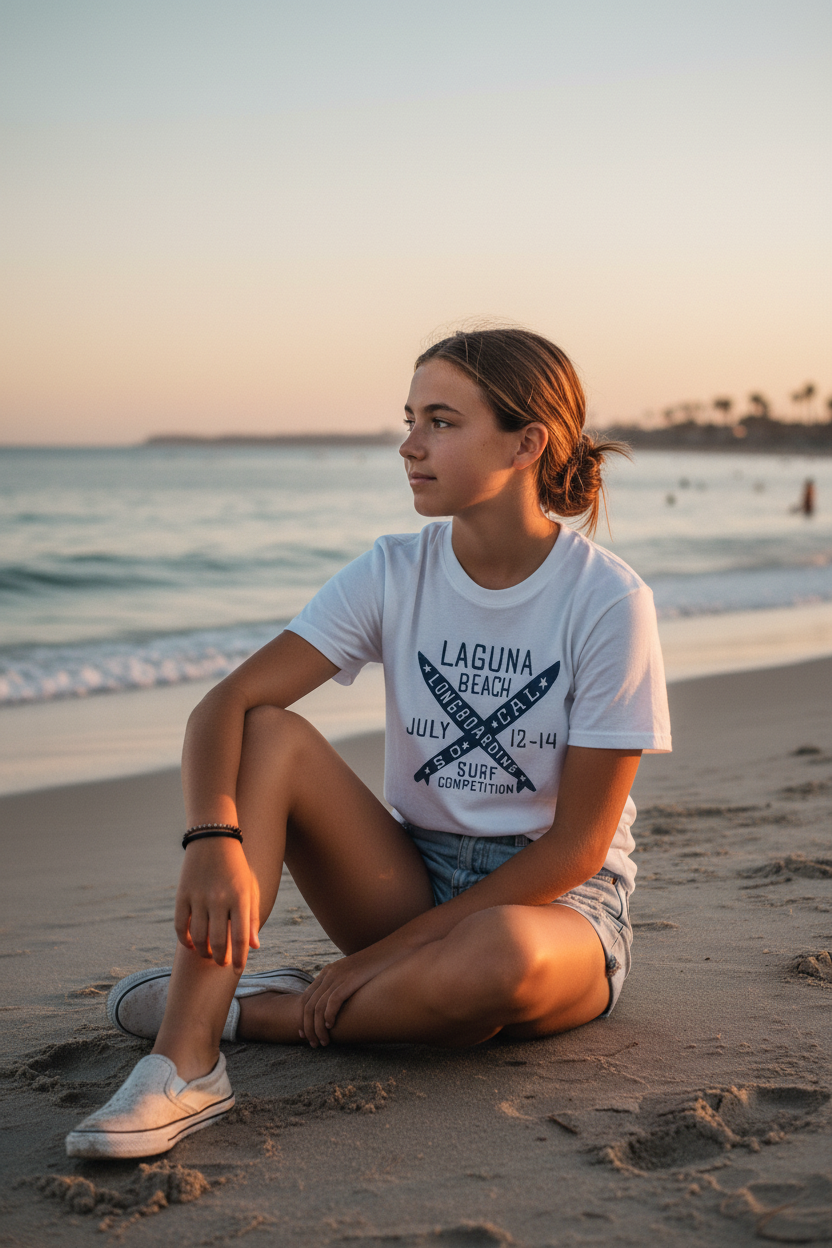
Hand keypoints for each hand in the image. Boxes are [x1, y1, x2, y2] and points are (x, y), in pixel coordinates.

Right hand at [174, 838, 260, 972]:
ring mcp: (199, 897)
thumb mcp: (251, 889)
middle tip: (222, 963)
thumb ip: (252, 918)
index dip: (239, 958)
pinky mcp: (182, 894)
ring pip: (198, 937)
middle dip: (221, 958)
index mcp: (240, 897)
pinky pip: (180, 926)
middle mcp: (219, 899)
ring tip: (209, 954)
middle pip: (218, 941)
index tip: (238, 970)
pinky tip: (191, 944)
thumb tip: (254, 947)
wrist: (214, 839)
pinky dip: (184, 940)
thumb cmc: (236, 868)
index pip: (240, 937)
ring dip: (203, 952)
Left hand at [298, 940, 407, 1046]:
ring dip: (318, 1028)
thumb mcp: (354, 976)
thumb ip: (344, 988)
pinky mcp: (351, 979)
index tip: (304, 1035)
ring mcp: (339, 976)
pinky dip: (329, 1016)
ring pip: (318, 1006)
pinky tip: (331, 1026)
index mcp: (327, 973)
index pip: (305, 999)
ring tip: (324, 1041)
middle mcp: (329, 974)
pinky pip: (333, 1001)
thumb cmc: (376, 968)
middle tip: (313, 1044)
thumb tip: (340, 1010)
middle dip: (308, 1028)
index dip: (302, 1019)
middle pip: (308, 1005)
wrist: (393, 950)